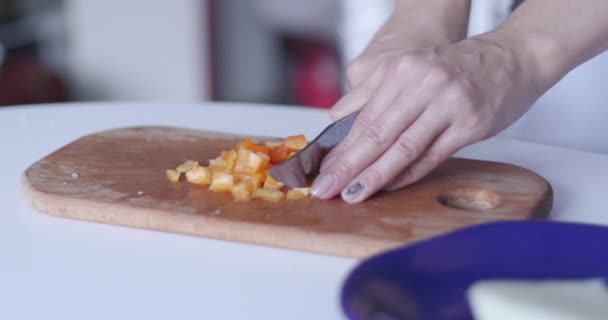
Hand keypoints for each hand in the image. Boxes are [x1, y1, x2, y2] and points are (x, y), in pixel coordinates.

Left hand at [313, 36, 542, 202]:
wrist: (513, 57)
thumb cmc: (459, 68)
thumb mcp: (414, 69)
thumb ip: (376, 93)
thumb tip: (339, 120)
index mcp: (403, 71)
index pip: (364, 118)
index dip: (341, 148)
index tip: (323, 170)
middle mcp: (424, 85)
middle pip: (377, 135)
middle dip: (348, 167)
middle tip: (326, 189)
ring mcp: (449, 105)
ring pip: (403, 148)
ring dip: (375, 176)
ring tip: (353, 195)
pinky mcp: (471, 124)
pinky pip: (432, 156)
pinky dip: (409, 174)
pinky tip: (389, 186)